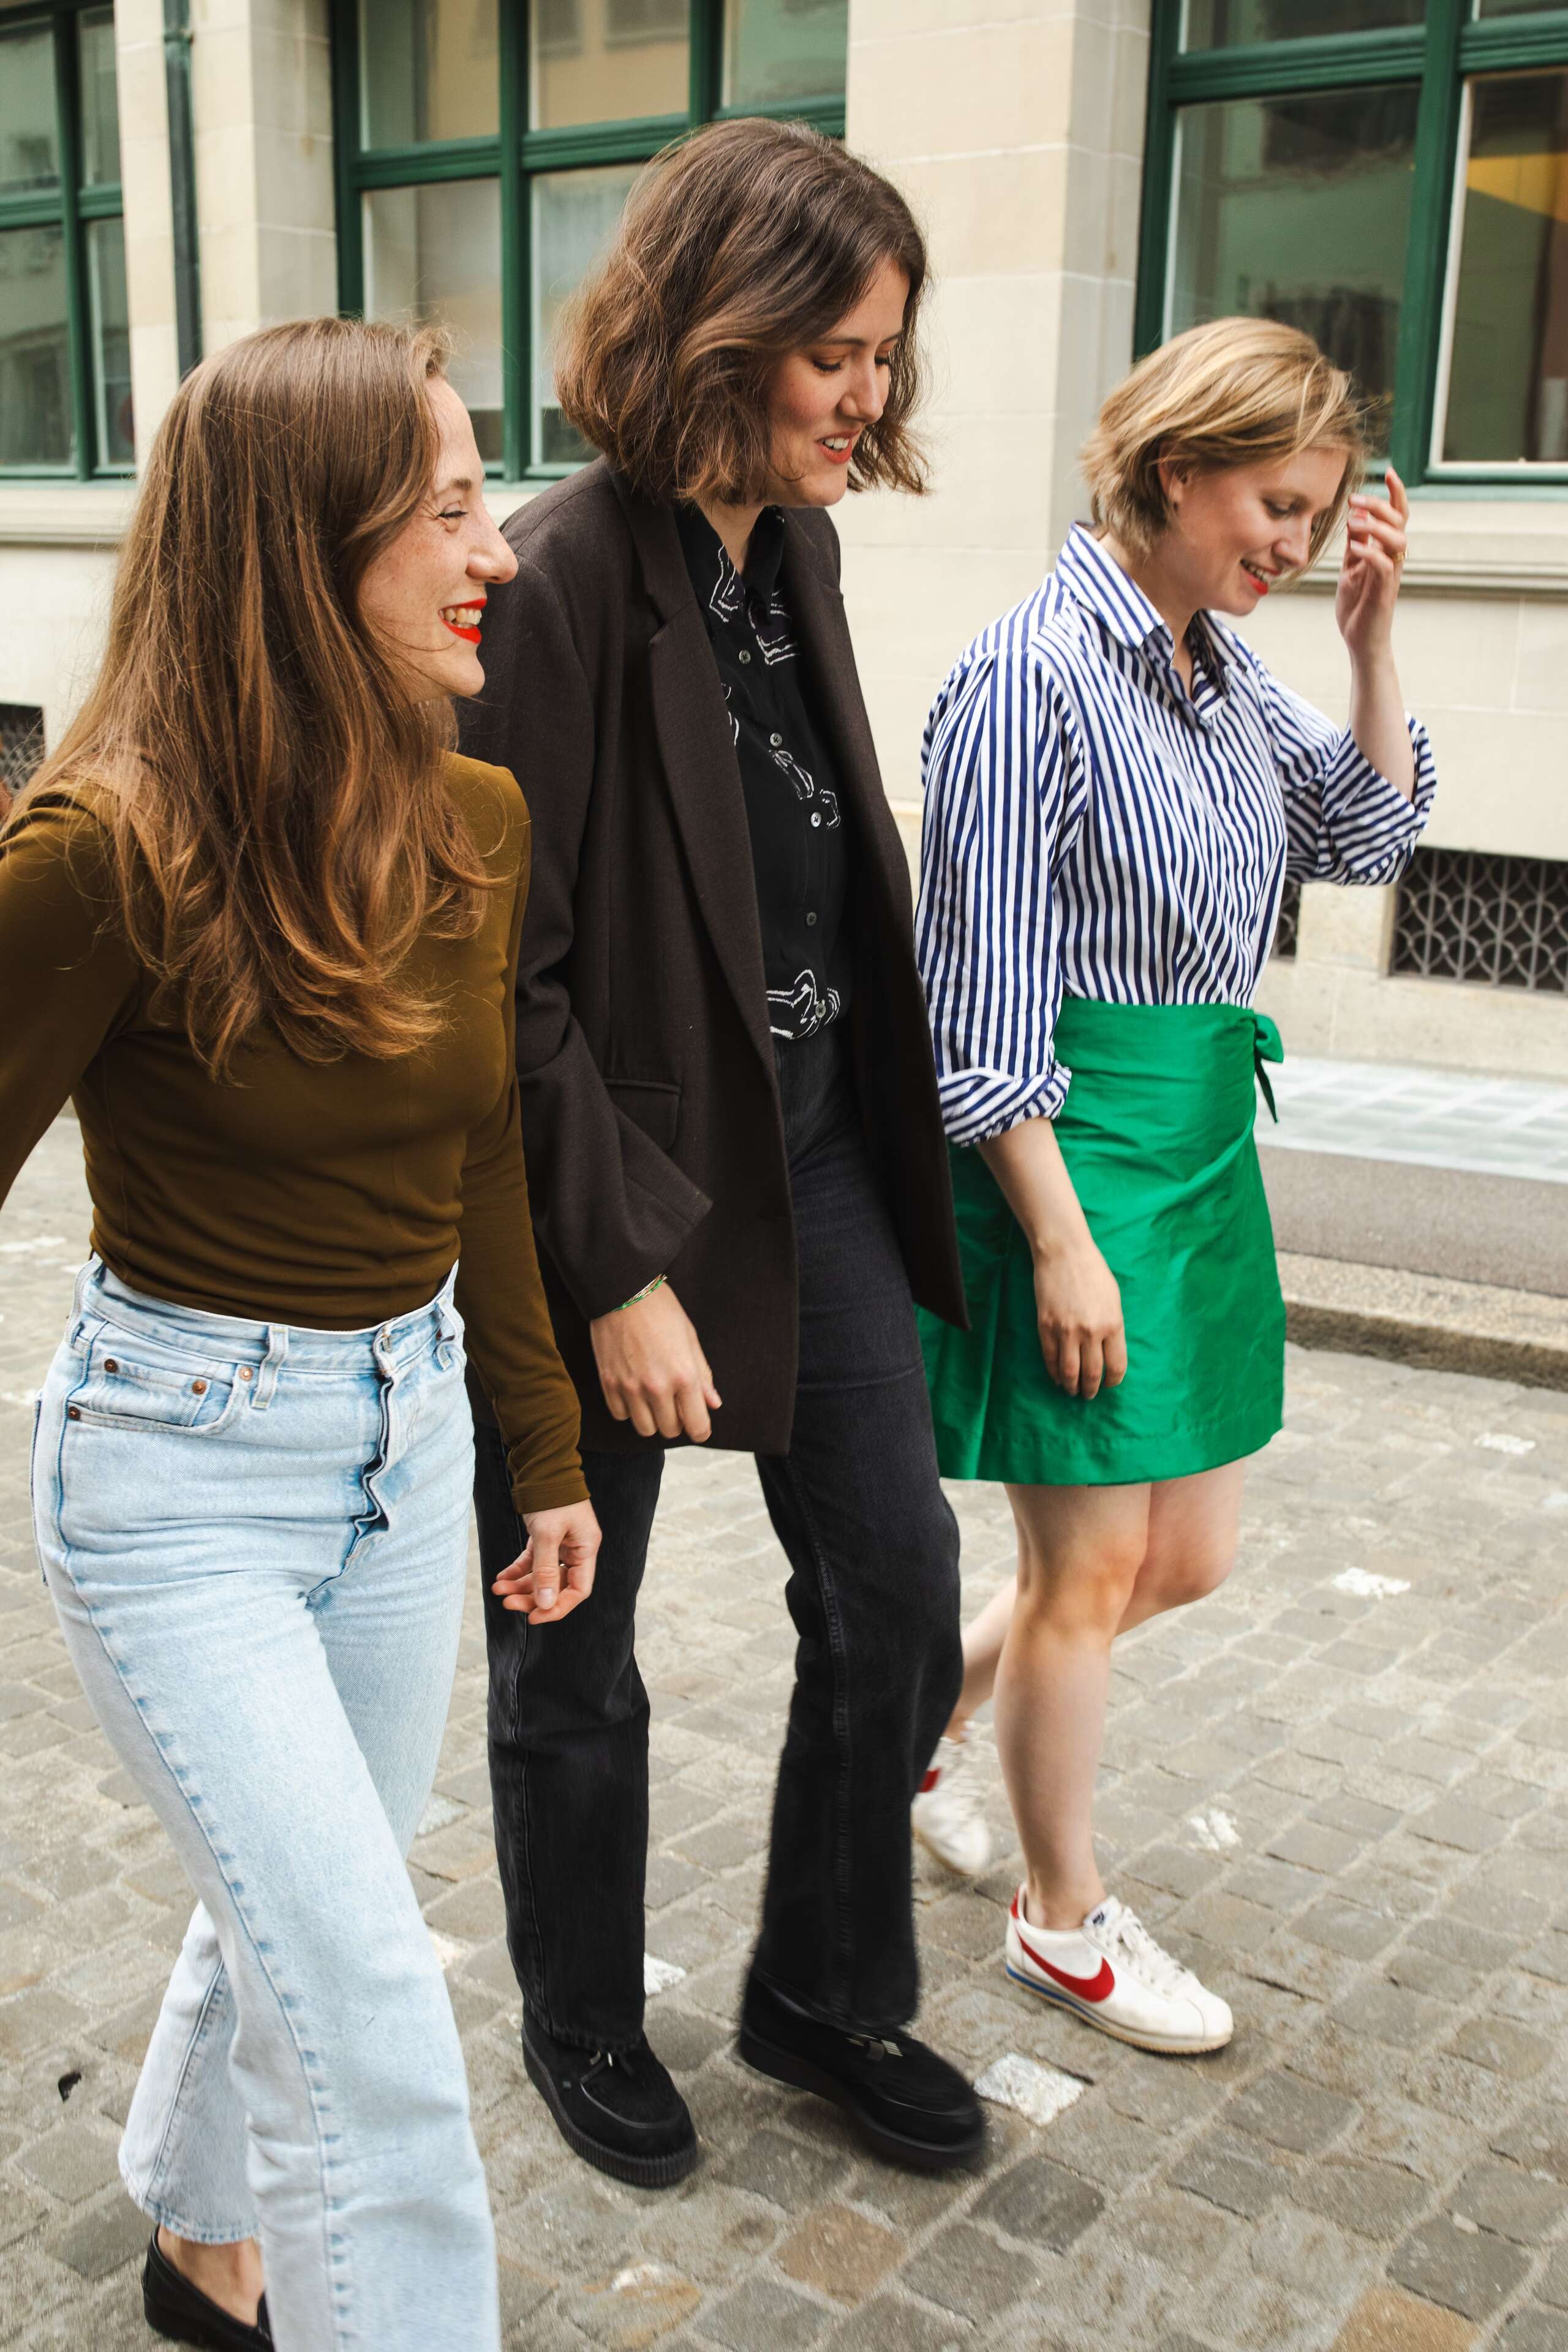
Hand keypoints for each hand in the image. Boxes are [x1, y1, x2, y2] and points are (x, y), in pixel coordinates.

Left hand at [491, 1499, 600, 1622]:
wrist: (542, 1466)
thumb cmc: (551, 1496)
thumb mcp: (547, 1534)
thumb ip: (546, 1570)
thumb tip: (545, 1604)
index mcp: (586, 1548)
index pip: (578, 1590)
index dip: (557, 1607)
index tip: (534, 1617)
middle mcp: (576, 1549)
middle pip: (557, 1586)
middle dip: (532, 1597)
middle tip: (508, 1603)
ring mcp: (560, 1544)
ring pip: (541, 1575)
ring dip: (520, 1585)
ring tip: (498, 1590)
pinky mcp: (545, 1537)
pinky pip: (532, 1562)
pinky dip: (517, 1571)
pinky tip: (501, 1578)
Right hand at [589, 1282, 720, 1441]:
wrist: (622, 1290)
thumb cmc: (661, 1310)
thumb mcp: (690, 1339)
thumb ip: (703, 1376)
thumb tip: (713, 1403)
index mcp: (684, 1376)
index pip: (697, 1426)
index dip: (700, 1429)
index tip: (699, 1424)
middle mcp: (657, 1387)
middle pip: (670, 1430)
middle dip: (676, 1421)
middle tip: (675, 1403)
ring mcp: (630, 1387)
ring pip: (644, 1429)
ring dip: (652, 1418)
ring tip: (653, 1398)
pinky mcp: (608, 1383)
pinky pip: (621, 1415)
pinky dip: (629, 1409)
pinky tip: (634, 1391)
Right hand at [1032, 1237, 1126, 1398]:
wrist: (1063, 1252)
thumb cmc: (1093, 1271)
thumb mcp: (1113, 1299)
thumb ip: (1112, 1326)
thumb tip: (1108, 1350)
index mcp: (1113, 1324)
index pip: (1116, 1366)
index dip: (1113, 1380)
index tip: (1109, 1384)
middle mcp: (1091, 1331)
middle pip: (1092, 1373)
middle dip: (1090, 1389)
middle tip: (1088, 1395)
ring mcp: (1066, 1330)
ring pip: (1069, 1371)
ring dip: (1071, 1386)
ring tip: (1072, 1391)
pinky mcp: (1046, 1326)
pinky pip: (1049, 1358)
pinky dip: (1053, 1372)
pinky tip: (1057, 1376)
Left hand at [1336, 465, 1407, 663]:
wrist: (1360, 641)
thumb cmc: (1356, 606)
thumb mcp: (1350, 568)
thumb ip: (1355, 545)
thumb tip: (1356, 519)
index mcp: (1385, 550)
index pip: (1397, 515)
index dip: (1396, 493)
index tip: (1388, 472)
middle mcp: (1392, 559)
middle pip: (1399, 521)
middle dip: (1379, 504)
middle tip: (1354, 499)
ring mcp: (1390, 575)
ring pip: (1397, 539)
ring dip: (1376, 526)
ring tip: (1353, 522)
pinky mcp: (1384, 592)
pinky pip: (1383, 566)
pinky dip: (1370, 552)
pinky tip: (1355, 549)